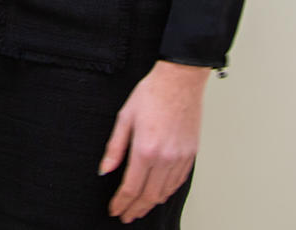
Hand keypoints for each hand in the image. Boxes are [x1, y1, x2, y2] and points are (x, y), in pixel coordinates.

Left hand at [99, 60, 209, 222]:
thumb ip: (115, 148)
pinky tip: (159, 194)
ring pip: (164, 192)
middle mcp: (165, 158)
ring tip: (139, 208)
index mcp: (145, 149)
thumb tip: (105, 170)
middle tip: (125, 215)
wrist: (180, 81)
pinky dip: (167, 192)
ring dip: (150, 204)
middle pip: (148, 195)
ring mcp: (180, 157)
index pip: (130, 187)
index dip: (120, 202)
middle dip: (134, 209)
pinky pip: (178, 182)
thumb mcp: (125, 117)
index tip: (114, 209)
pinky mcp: (191, 154)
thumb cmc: (152, 93)